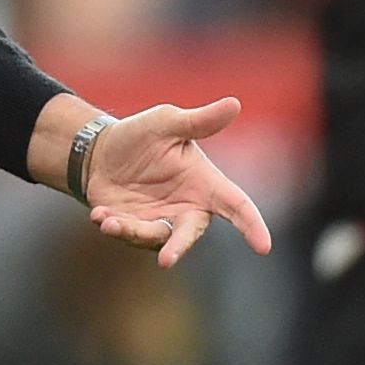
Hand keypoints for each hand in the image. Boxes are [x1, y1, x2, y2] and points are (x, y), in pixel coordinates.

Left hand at [35, 94, 272, 265]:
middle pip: (191, 234)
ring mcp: (160, 222)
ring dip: (132, 232)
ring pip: (154, 238)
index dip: (251, 225)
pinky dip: (113, 227)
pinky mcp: (134, 228)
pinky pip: (128, 235)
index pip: (236, 205)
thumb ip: (199, 122)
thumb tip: (234, 104)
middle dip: (178, 247)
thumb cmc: (141, 135)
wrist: (100, 152)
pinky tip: (99, 215)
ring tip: (108, 221)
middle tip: (166, 260)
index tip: (264, 247)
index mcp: (205, 183)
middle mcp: (186, 208)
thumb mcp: (168, 124)